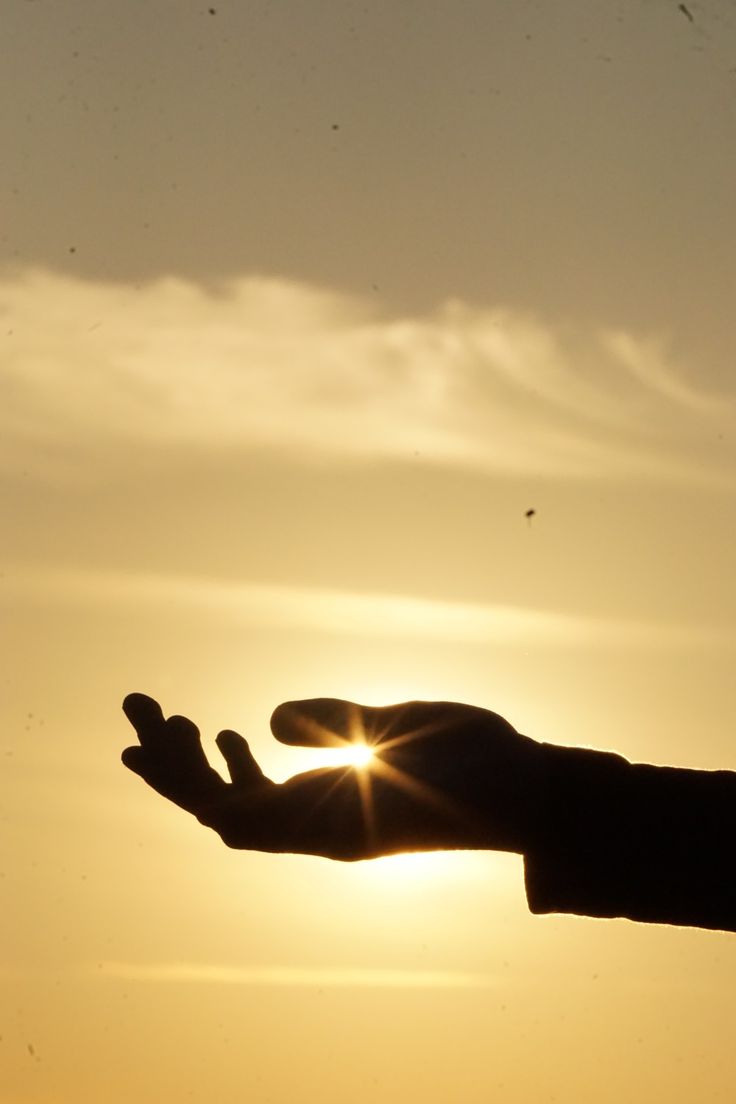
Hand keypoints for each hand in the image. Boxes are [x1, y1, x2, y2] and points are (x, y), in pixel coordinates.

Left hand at [121, 693, 543, 859]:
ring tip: (167, 718)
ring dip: (198, 766)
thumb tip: (264, 720)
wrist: (525, 795)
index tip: (148, 731)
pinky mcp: (339, 807)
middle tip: (138, 705)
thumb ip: (338, 723)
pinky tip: (231, 736)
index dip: (180, 776)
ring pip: (240, 806)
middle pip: (220, 810)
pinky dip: (240, 770)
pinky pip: (271, 801)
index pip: (231, 813)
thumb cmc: (478, 764)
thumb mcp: (408, 731)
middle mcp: (318, 833)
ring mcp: (326, 823)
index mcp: (333, 825)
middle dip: (172, 763)